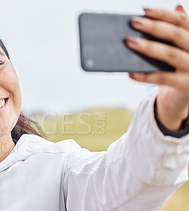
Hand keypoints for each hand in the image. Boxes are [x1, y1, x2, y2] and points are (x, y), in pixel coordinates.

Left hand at [126, 5, 188, 130]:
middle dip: (154, 27)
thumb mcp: (177, 50)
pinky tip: (131, 74)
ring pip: (171, 54)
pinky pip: (164, 79)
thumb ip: (174, 33)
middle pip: (177, 34)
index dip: (164, 14)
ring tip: (130, 42)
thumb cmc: (176, 69)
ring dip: (149, 47)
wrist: (182, 98)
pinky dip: (146, 76)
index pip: (182, 21)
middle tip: (133, 22)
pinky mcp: (187, 86)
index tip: (144, 10)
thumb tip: (167, 10)